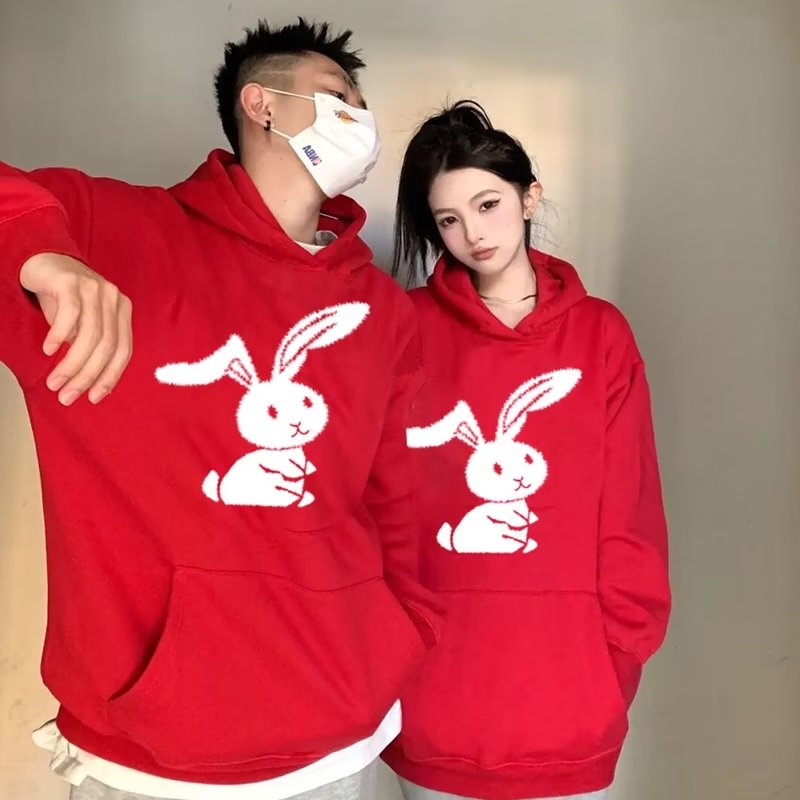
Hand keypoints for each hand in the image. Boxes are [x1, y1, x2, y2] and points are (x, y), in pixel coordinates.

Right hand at [19, 253, 131, 404]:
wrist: (44, 263)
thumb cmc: (65, 300)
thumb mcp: (83, 326)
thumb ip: (91, 349)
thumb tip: (90, 385)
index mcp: (123, 312)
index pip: (123, 351)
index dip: (110, 377)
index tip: (94, 397)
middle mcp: (114, 299)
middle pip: (106, 346)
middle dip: (87, 376)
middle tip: (67, 396)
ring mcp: (95, 288)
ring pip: (89, 335)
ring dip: (71, 363)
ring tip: (55, 382)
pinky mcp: (72, 282)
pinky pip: (70, 314)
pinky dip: (60, 336)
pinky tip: (49, 351)